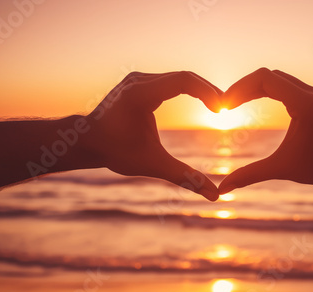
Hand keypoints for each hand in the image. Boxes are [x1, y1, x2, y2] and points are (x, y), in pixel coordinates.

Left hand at [86, 71, 221, 200]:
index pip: (184, 81)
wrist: (86, 142)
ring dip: (200, 90)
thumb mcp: (153, 165)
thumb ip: (185, 177)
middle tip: (227, 108)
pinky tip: (201, 102)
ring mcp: (138, 79)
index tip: (222, 110)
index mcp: (141, 94)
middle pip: (185, 77)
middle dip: (209, 92)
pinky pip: (170, 81)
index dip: (208, 92)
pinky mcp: (139, 83)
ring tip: (218, 106)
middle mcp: (139, 80)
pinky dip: (188, 90)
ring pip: (178, 78)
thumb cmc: (115, 152)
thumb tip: (215, 195)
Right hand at [219, 68, 312, 194]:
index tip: (225, 104)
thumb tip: (221, 190)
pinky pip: (286, 85)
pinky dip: (266, 90)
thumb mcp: (277, 169)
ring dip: (254, 88)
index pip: (266, 78)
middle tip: (225, 104)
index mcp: (307, 104)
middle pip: (270, 76)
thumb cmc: (312, 170)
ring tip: (234, 102)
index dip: (240, 87)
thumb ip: (248, 175)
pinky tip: (250, 100)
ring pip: (277, 79)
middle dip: (244, 88)